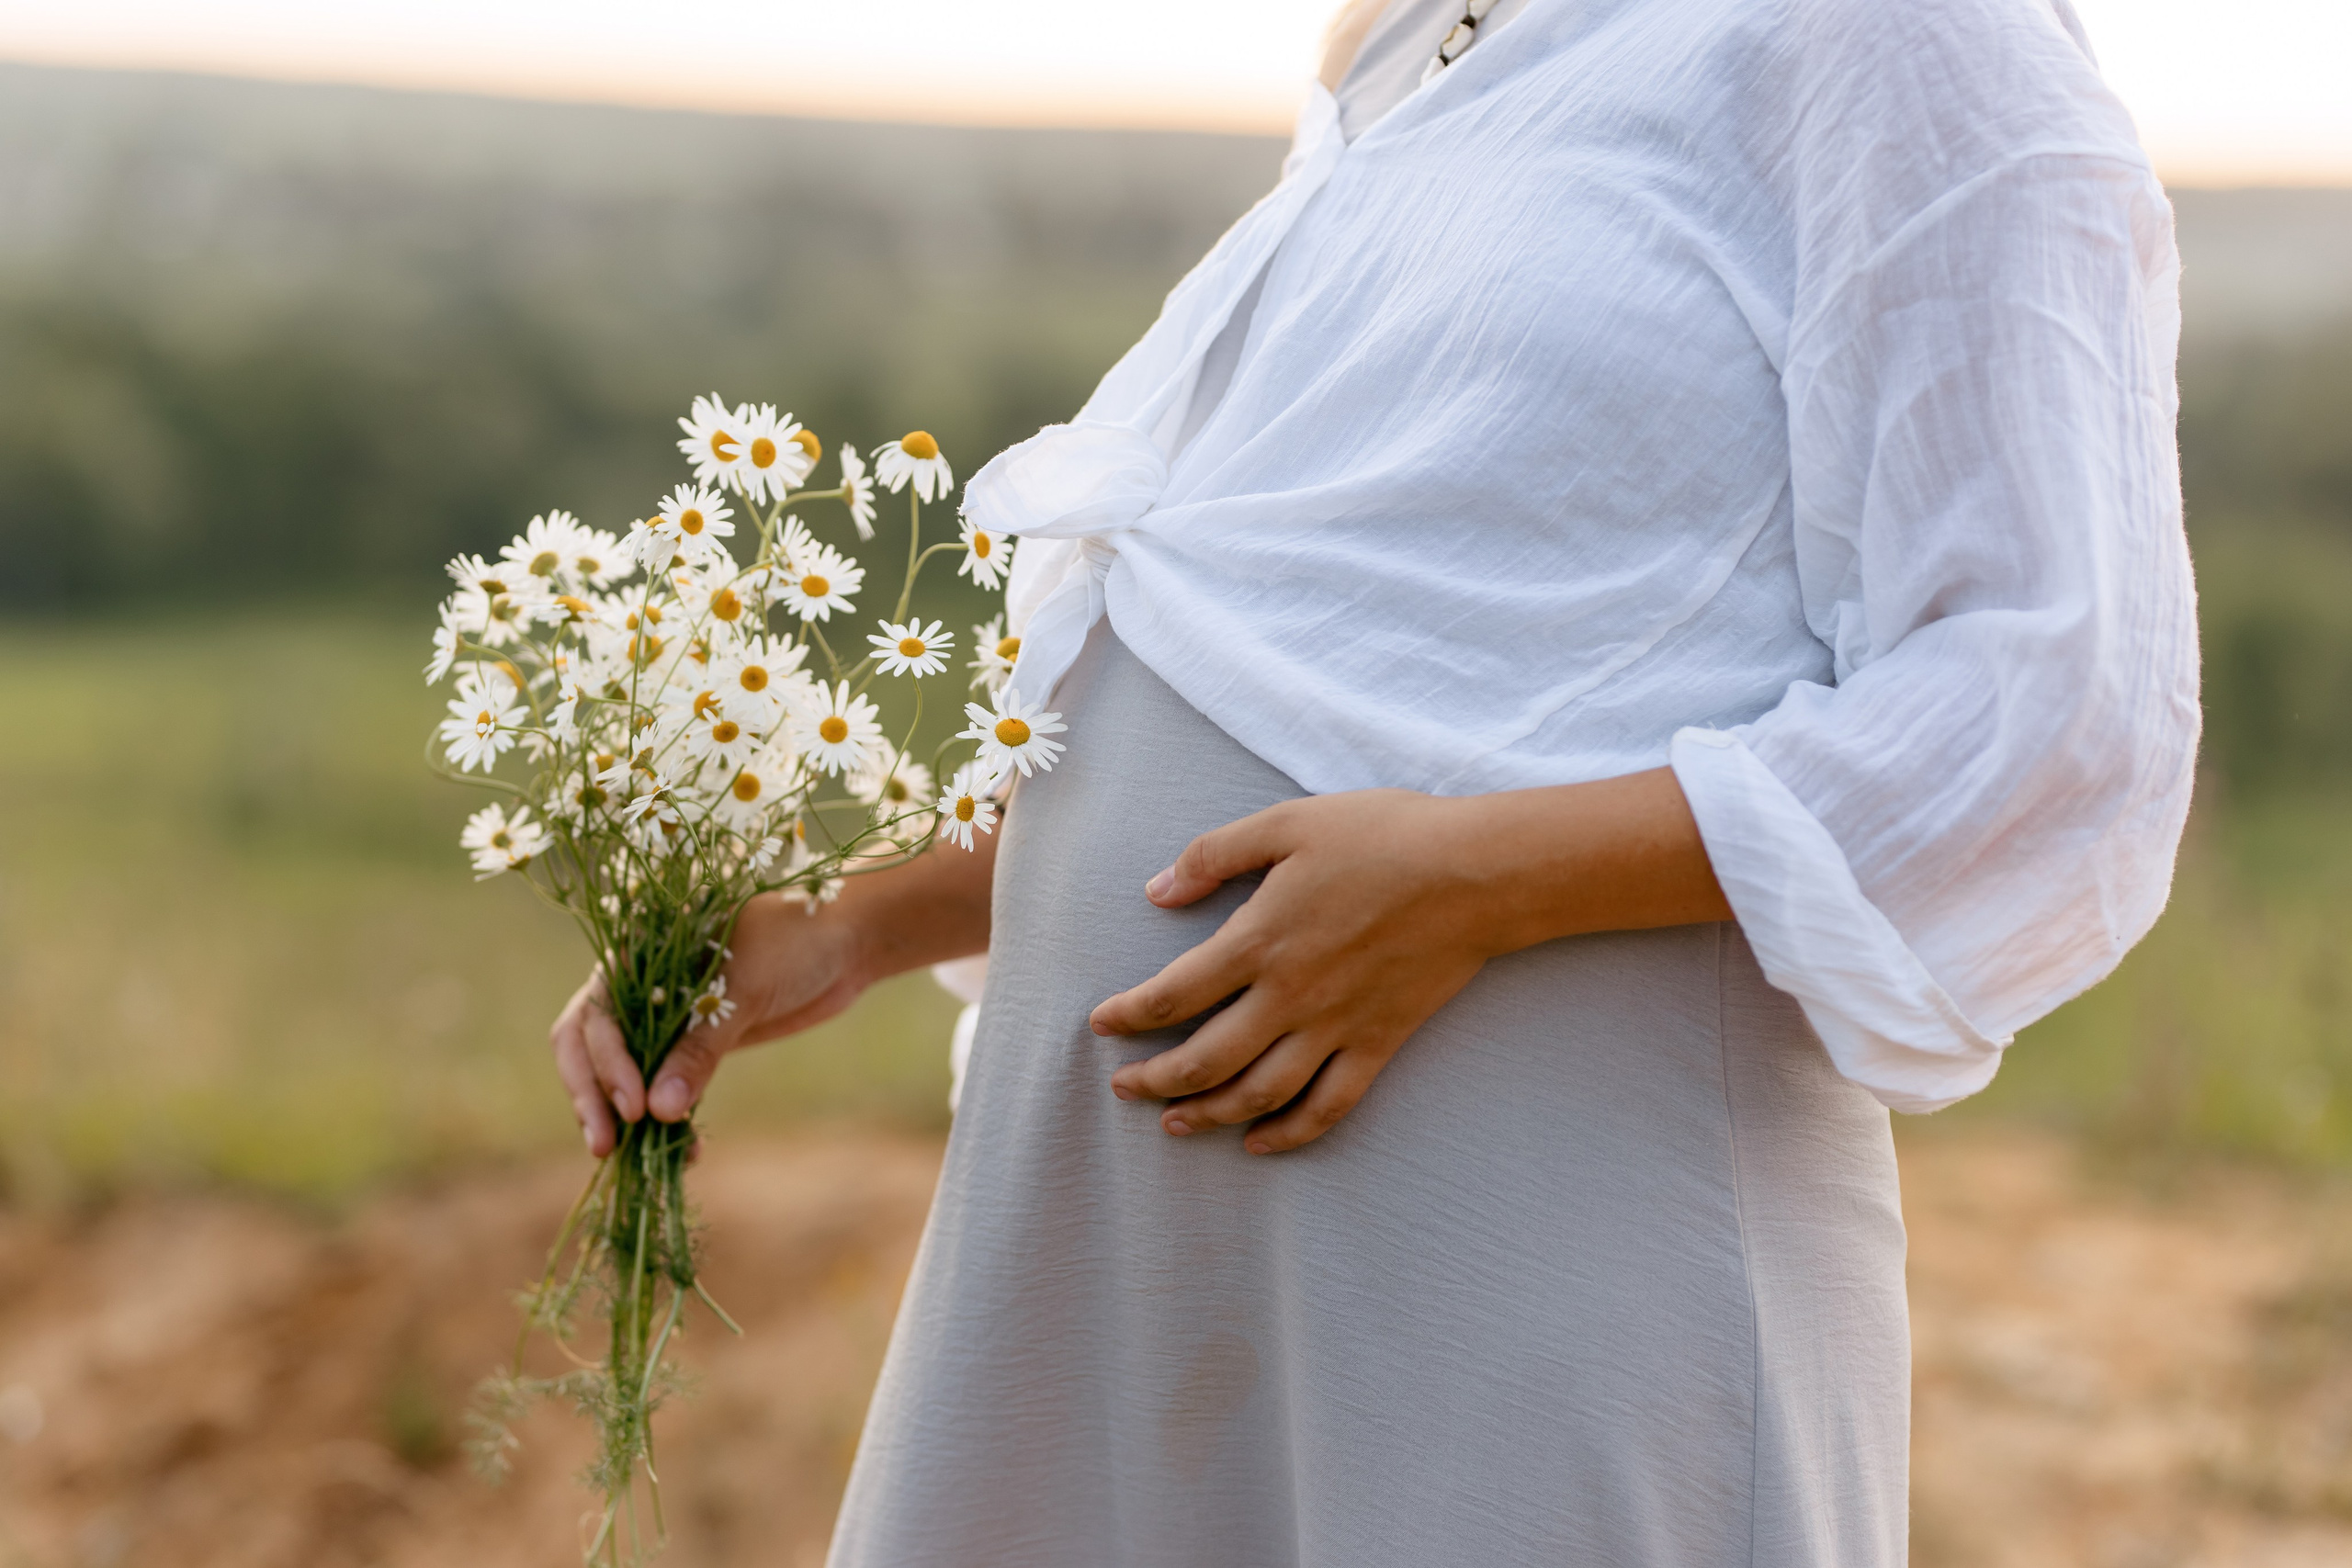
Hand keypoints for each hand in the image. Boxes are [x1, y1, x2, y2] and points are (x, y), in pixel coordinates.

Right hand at [547, 830, 1000, 1153]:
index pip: (593, 1018)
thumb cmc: (794, 942)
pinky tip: (687, 1151)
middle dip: (594, 1097)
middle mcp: (640, 987)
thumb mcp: (743, 989)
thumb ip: (700, 1047)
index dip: (605, 1065)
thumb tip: (659, 1111)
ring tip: (640, 1161)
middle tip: (607, 1146)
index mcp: (637, 955)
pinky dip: (670, 1119)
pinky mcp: (699, 1044)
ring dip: (627, 1118)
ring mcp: (667, 1017)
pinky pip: (667, 1087)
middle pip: (591, 1049)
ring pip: (625, 1074)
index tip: (635, 1107)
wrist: (847, 941)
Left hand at [1091, 790, 1500, 1154]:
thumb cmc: (1382, 836)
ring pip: (1258, 1093)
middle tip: (1124, 1088)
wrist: (1476, 873)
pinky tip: (1260, 1142)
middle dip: (1155, 1080)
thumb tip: (1157, 891)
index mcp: (1260, 940)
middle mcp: (1290, 996)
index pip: (1173, 995)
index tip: (1101, 1025)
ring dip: (1209, 1115)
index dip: (1129, 1016)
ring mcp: (1335, 1027)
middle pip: (1205, 1059)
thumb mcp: (1287, 824)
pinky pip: (1328, 1106)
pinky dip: (1290, 1133)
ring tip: (1174, 1123)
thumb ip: (1215, 855)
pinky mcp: (1378, 1043)